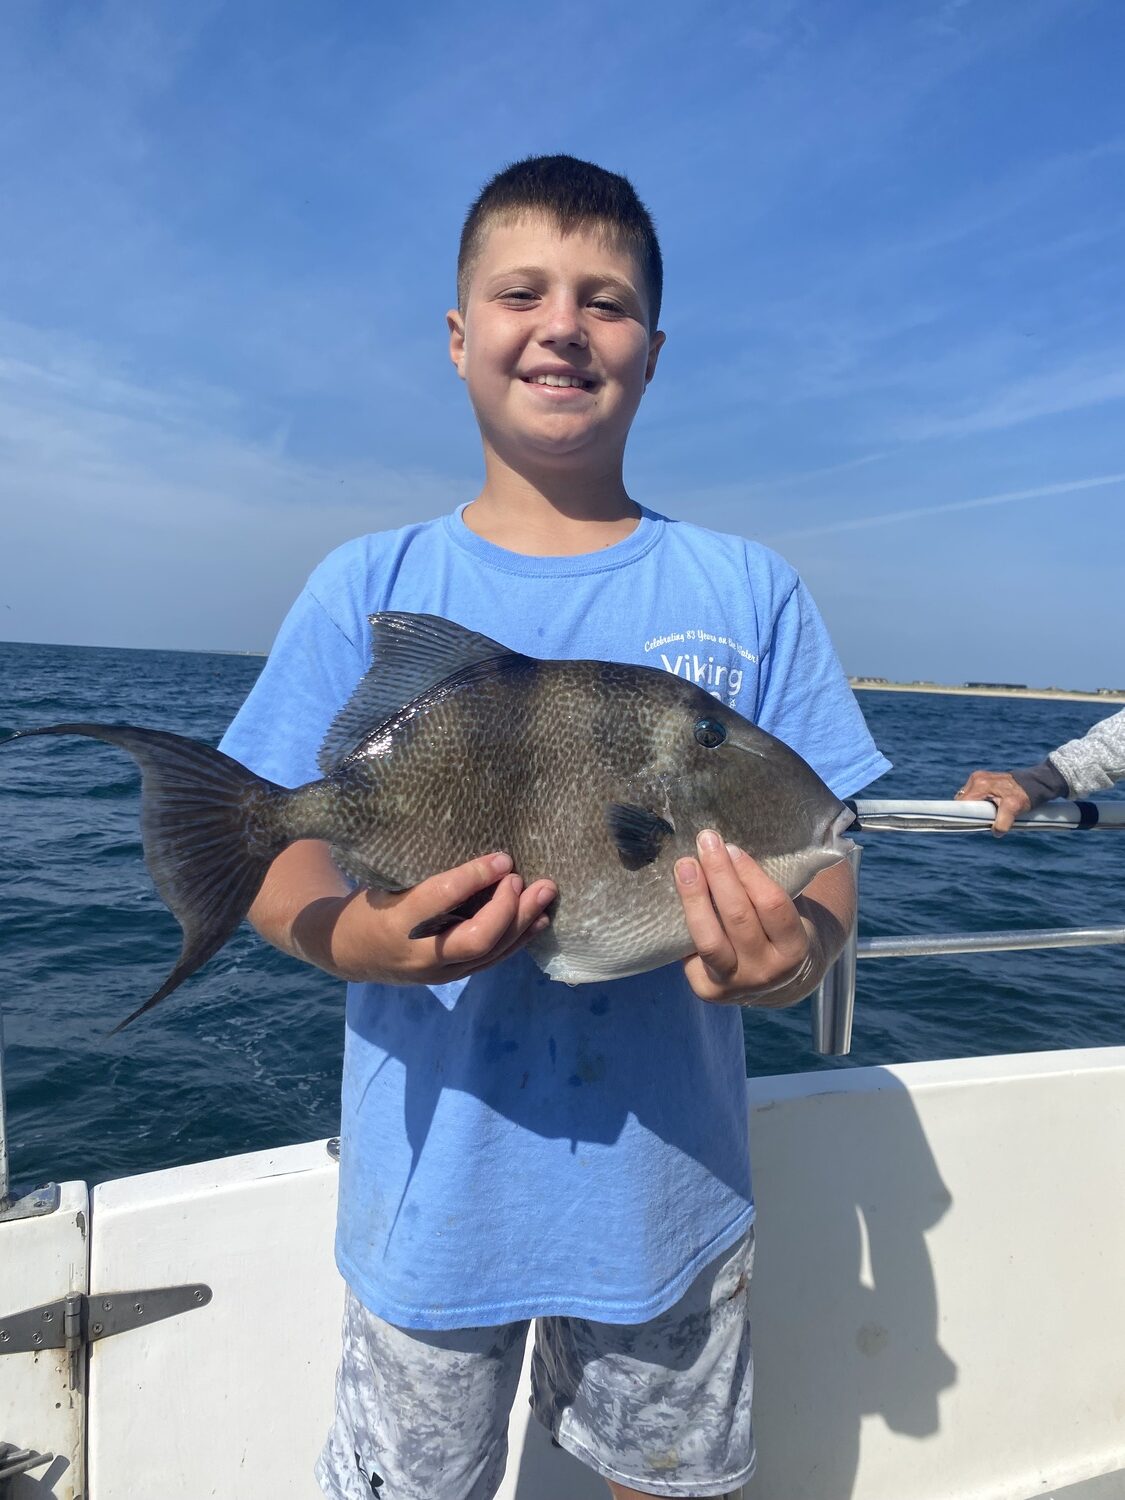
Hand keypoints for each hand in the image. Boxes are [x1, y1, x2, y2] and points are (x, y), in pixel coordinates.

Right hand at [278, 847, 556, 985]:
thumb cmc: (367, 904)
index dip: (474, 877)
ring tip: (545, 892)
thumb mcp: (380, 884)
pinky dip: (519, 939)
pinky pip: (493, 961)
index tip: (501, 857)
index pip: (439, 900)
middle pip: (476, 940)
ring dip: (522, 922)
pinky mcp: (454, 976)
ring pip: (490, 953)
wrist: (348, 953)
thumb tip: (469, 833)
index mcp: (393, 924)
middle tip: (522, 878)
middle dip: (507, 909)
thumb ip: (418, 870)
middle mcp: (418, 956)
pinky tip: (539, 920)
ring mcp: (439, 972)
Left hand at [674, 830, 818, 1006]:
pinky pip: (690, 951)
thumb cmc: (779, 930)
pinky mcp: (707, 990)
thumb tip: (732, 842)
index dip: (750, 874)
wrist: (777, 981)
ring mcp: (735, 985)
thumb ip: (768, 886)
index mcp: (794, 950)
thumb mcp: (790, 913)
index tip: (731, 847)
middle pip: (738, 918)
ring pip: (709, 939)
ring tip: (684, 865)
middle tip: (705, 841)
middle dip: (720, 875)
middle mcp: (766, 972)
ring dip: (694, 897)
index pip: (772, 907)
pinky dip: (684, 921)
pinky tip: (676, 895)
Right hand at [953, 770, 1030, 834]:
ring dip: (975, 807)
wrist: (1034, 784)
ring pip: (968, 798)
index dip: (964, 815)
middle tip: (984, 818)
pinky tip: (989, 806)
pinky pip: (974, 794)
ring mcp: (978, 778)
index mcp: (980, 784)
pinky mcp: (982, 779)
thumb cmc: (1024, 795)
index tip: (970, 823)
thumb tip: (996, 833)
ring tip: (989, 811)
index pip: (962, 803)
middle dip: (971, 811)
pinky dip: (979, 802)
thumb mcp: (1014, 809)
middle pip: (963, 800)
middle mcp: (976, 778)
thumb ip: (1003, 823)